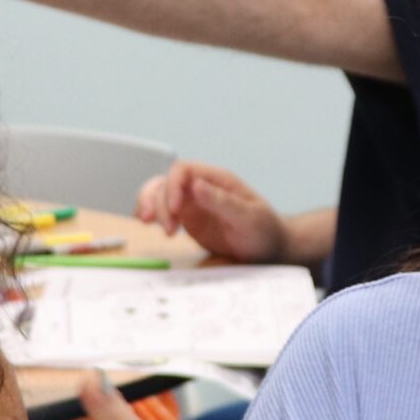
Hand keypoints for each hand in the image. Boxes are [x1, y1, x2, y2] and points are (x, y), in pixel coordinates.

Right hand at [134, 160, 288, 262]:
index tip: (174, 210)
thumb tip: (195, 185)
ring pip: (159, 194)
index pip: (183, 170)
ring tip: (150, 226)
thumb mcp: (248, 218)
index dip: (172, 186)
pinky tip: (148, 225)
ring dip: (150, 207)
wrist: (270, 249)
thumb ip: (222, 202)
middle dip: (158, 203)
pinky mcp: (187, 218)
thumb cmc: (264, 232)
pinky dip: (151, 215)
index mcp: (217, 180)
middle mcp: (201, 187)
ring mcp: (192, 203)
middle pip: (166, 182)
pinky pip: (162, 210)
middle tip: (168, 230)